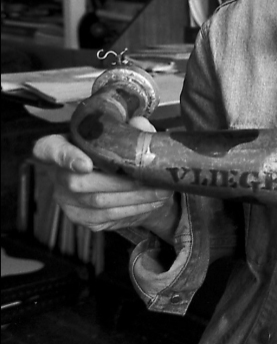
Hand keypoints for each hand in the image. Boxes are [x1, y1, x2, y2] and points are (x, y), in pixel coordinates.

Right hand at [31, 116, 179, 241]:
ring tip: (161, 190)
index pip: (48, 149)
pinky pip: (107, 216)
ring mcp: (67, 200)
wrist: (126, 183)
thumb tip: (138, 125)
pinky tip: (154, 201)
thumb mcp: (123, 136)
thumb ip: (130, 128)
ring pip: (98, 202)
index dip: (65, 156)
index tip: (86, 164)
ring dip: (134, 197)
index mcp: (61, 146)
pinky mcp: (82, 218)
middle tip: (150, 179)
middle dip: (121, 182)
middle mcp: (58, 175)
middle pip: (80, 182)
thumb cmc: (119, 154)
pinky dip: (135, 209)